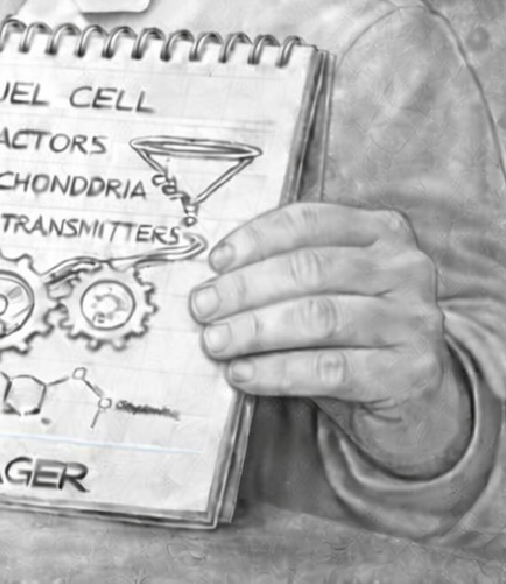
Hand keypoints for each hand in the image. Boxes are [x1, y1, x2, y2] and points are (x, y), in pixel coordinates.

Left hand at [188, 202, 470, 478]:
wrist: (412, 394)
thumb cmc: (350, 330)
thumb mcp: (324, 288)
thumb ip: (283, 269)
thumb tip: (210, 278)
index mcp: (381, 230)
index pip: (309, 222)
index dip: (256, 239)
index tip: (214, 262)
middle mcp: (405, 268)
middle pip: (310, 269)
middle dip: (246, 288)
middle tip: (200, 307)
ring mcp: (415, 319)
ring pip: (320, 317)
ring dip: (255, 330)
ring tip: (214, 342)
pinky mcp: (410, 371)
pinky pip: (331, 369)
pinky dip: (278, 371)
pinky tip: (243, 374)